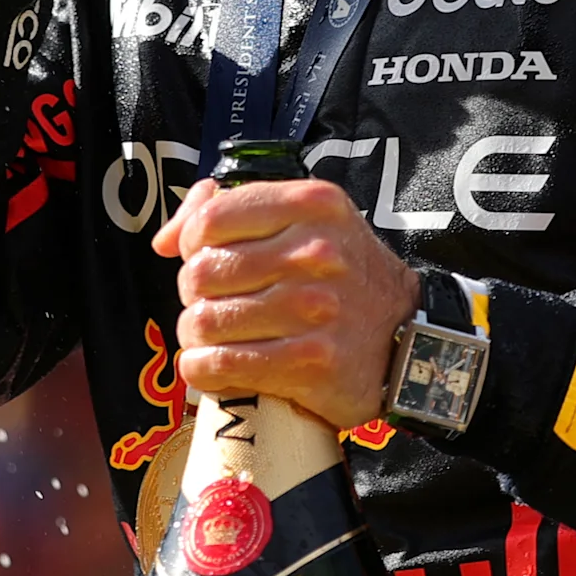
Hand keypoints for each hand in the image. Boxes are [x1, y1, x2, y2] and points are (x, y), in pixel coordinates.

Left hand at [151, 174, 420, 429]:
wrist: (408, 340)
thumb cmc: (345, 278)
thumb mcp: (307, 222)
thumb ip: (234, 212)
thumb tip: (167, 238)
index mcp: (312, 205)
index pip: (210, 219)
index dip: (191, 244)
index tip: (204, 260)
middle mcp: (315, 253)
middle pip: (201, 273)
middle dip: (195, 294)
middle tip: (214, 304)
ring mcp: (313, 310)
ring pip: (203, 322)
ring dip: (196, 336)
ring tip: (215, 338)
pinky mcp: (310, 363)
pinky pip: (219, 366)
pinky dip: (203, 370)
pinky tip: (215, 367)